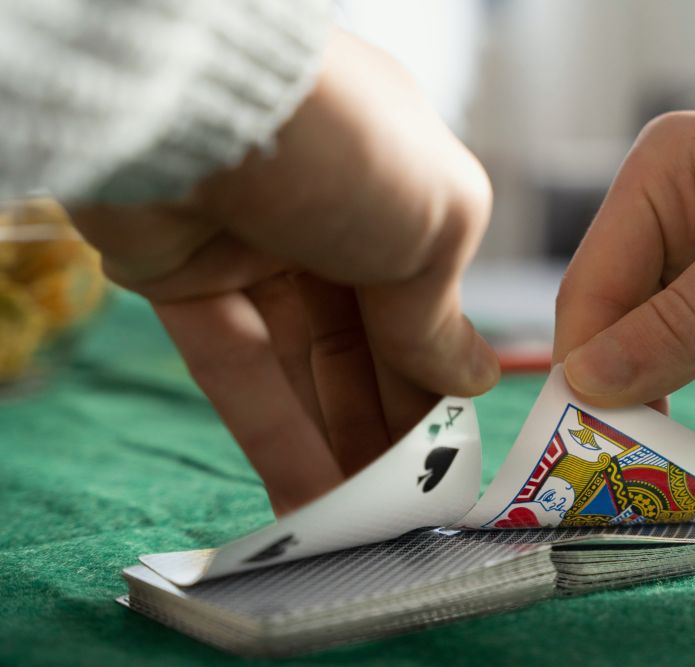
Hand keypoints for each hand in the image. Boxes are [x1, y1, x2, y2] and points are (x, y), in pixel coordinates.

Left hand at [72, 30, 498, 514]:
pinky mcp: (182, 276)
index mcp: (395, 182)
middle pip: (361, 339)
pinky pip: (237, 366)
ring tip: (365, 519)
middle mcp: (325, 211)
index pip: (422, 295)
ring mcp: (250, 245)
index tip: (447, 446)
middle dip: (386, 421)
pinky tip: (312, 499)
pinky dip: (275, 433)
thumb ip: (444, 313)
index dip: (434, 375)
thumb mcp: (436, 227)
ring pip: (300, 362)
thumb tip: (471, 379)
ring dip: (334, 441)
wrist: (200, 108)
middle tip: (408, 500)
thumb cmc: (349, 149)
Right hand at [555, 111, 694, 465]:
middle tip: (616, 457)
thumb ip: (678, 318)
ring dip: (669, 414)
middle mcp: (679, 223)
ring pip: (667, 359)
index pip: (596, 277)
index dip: (584, 352)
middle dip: (623, 390)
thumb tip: (588, 381)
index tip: (580, 423)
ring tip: (665, 472)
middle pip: (622, 324)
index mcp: (665, 176)